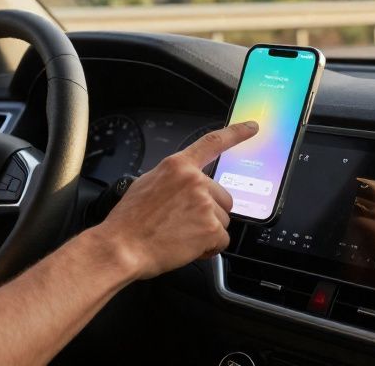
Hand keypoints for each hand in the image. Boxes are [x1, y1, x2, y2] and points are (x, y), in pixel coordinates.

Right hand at [96, 121, 258, 280]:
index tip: (252, 127)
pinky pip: (222, 240)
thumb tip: (184, 186)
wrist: (122, 247)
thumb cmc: (130, 221)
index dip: (236, 133)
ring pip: (223, 220)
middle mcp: (194, 181)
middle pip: (222, 197)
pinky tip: (186, 246)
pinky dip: (208, 247)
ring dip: (207, 231)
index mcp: (176, 167)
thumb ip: (173, 180)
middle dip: (209, 212)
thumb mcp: (146, 185)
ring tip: (179, 235)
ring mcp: (204, 204)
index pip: (212, 143)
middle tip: (182, 222)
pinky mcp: (211, 228)